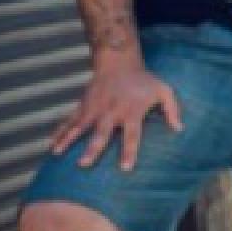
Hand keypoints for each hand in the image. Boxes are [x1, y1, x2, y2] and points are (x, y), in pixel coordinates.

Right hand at [50, 58, 182, 171]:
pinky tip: (51, 145)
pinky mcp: (83, 105)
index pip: (131, 135)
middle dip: (92, 149)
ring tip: (56, 154)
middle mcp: (110, 112)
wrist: (119, 62)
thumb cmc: (144, 80)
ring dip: (68, 140)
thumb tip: (179, 129)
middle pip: (101, 133)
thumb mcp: (164, 91)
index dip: (128, 151)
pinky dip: (60, 132)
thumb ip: (173, 110)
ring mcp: (94, 108)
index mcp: (131, 111)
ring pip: (79, 126)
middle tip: (84, 164)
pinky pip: (69, 120)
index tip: (124, 168)